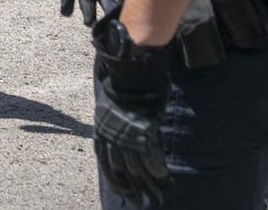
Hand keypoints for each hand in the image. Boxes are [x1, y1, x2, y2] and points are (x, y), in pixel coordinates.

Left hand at [91, 16, 171, 204]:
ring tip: (158, 197)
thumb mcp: (112, 105)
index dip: (114, 179)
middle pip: (121, 170)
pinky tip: (165, 181)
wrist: (130, 71)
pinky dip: (158, 171)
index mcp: (102, 130)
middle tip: (139, 203)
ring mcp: (128, 135)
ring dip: (148, 185)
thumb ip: (116, 120)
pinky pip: (151, 157)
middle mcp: (113, 136)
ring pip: (137, 168)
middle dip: (131, 189)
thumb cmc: (123, 83)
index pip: (105, 161)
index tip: (121, 192)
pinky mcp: (144, 132)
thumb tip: (121, 125)